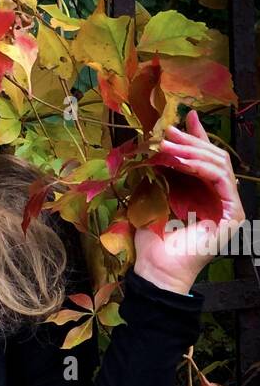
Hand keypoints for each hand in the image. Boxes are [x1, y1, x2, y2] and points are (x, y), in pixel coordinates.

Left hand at [133, 109, 243, 294]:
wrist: (156, 267)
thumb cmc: (152, 238)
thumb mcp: (154, 195)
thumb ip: (162, 171)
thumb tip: (160, 143)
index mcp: (205, 193)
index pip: (205, 159)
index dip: (197, 136)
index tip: (184, 117)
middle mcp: (220, 198)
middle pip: (214, 158)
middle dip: (190, 141)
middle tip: (167, 131)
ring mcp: (230, 206)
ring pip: (218, 164)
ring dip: (191, 150)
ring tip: (166, 143)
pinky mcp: (233, 214)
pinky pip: (219, 179)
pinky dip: (199, 166)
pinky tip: (180, 160)